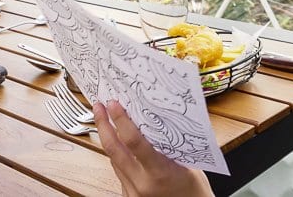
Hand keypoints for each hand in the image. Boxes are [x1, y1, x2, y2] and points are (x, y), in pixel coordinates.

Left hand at [93, 101, 213, 196]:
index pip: (133, 142)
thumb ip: (167, 145)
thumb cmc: (193, 190)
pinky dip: (118, 157)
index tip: (113, 104)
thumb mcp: (186, 163)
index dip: (120, 120)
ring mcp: (132, 193)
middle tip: (99, 107)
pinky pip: (118, 172)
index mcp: (159, 173)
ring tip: (106, 121)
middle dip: (103, 125)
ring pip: (113, 159)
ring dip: (108, 140)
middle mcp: (142, 184)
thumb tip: (150, 120)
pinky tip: (119, 146)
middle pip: (113, 149)